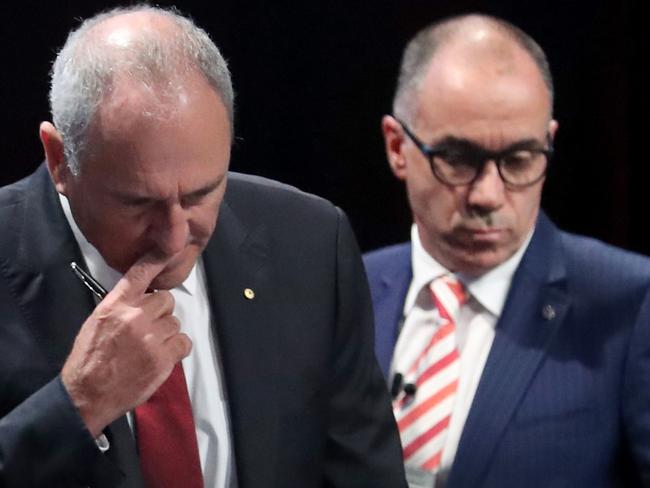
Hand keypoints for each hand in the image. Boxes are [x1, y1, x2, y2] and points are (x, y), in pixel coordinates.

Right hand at [61, 253, 191, 436]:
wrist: (87, 394)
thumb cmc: (89, 358)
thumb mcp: (97, 321)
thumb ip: (121, 305)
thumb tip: (143, 297)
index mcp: (115, 305)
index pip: (140, 273)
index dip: (156, 260)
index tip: (168, 250)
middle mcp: (135, 316)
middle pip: (166, 300)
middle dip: (160, 313)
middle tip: (148, 329)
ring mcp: (151, 338)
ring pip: (175, 323)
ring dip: (167, 334)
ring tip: (150, 348)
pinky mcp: (163, 358)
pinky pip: (184, 342)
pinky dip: (176, 349)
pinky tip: (161, 357)